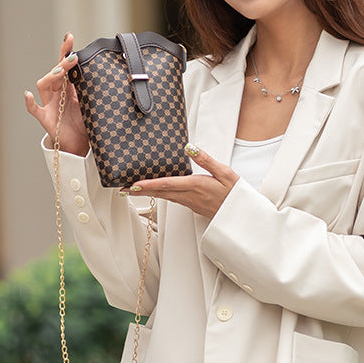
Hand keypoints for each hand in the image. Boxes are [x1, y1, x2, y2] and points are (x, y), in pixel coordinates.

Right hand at [24, 33, 89, 155]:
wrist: (80, 144)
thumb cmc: (86, 122)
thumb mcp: (94, 103)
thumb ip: (97, 90)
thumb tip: (113, 75)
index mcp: (69, 86)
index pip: (66, 65)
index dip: (66, 51)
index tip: (70, 36)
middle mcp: (57, 92)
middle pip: (55, 72)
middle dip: (62, 63)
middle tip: (73, 57)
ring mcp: (49, 104)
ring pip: (43, 85)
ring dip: (51, 76)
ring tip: (61, 72)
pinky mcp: (45, 118)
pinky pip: (33, 109)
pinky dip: (29, 102)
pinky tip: (28, 94)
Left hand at [122, 144, 239, 218]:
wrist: (241, 215)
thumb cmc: (235, 193)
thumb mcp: (225, 172)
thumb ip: (206, 159)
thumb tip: (189, 147)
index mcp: (196, 186)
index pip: (166, 184)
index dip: (148, 185)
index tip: (132, 185)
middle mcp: (189, 196)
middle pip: (160, 192)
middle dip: (140, 191)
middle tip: (123, 189)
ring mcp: (190, 203)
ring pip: (165, 197)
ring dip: (148, 194)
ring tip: (133, 190)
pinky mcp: (193, 206)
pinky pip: (172, 200)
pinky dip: (160, 195)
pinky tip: (156, 192)